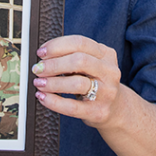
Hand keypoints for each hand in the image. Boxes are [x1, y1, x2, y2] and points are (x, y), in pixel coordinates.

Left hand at [31, 34, 155, 155]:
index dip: (57, 46)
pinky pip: (73, 107)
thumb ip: (72, 56)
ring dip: (52, 82)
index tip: (41, 52)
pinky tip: (43, 97)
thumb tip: (43, 56)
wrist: (116, 110)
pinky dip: (54, 102)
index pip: (80, 43)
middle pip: (79, 61)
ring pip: (77, 83)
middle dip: (54, 64)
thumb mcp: (91, 64)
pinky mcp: (99, 112)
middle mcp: (109, 71)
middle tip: (38, 68)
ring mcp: (106, 92)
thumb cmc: (96, 82)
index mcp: (106, 54)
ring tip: (39, 83)